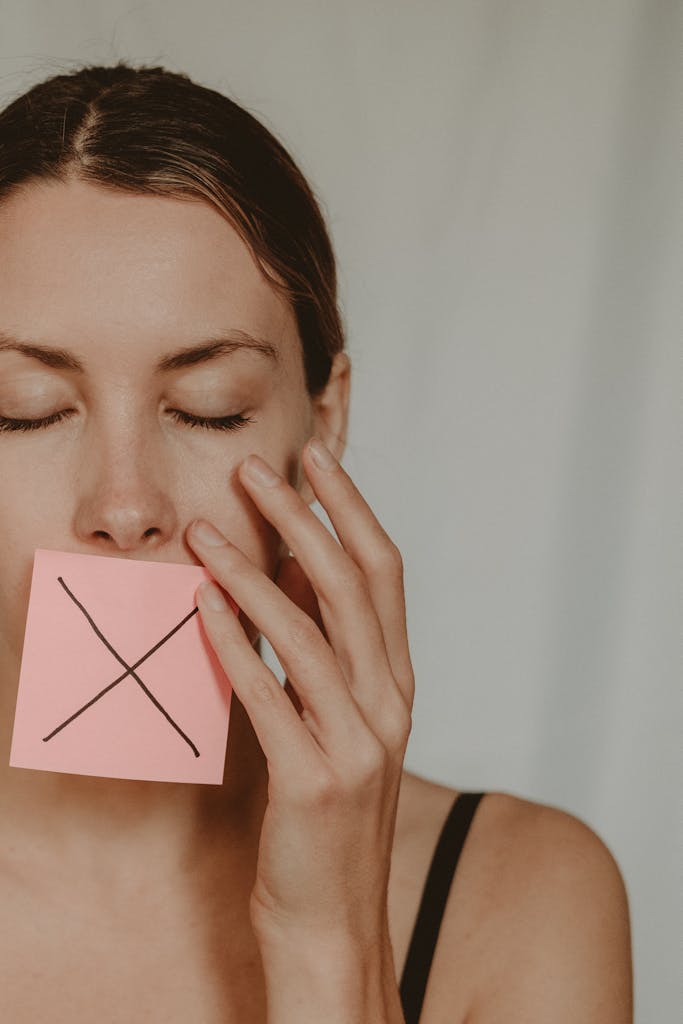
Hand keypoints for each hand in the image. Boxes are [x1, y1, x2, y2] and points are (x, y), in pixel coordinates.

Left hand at [186, 437, 413, 953]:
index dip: (351, 510)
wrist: (332, 921)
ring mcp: (360, 743)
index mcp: (397, 681)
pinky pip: (270, 696)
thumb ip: (322, 649)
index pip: (383, 573)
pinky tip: (202, 605)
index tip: (314, 460)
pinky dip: (235, 643)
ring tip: (207, 529)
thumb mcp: (338, 721)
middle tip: (257, 470)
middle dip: (305, 518)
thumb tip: (285, 569)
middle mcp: (390, 702)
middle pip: (353, 586)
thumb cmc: (324, 816)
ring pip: (310, 632)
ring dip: (253, 572)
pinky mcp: (316, 781)